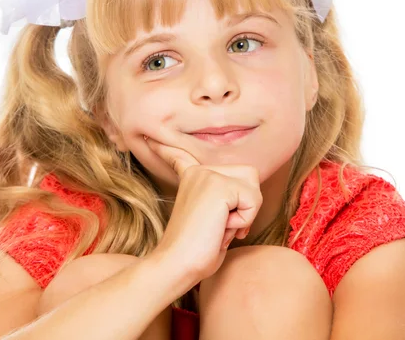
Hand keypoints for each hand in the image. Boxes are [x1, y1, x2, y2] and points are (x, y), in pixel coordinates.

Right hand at [145, 136, 262, 282]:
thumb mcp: (212, 221)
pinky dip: (245, 221)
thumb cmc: (196, 254)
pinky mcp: (218, 186)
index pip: (184, 157)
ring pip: (254, 189)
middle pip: (249, 176)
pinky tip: (221, 228)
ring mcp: (208, 175)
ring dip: (246, 214)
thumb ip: (224, 205)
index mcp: (191, 179)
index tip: (151, 140)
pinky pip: (253, 201)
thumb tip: (241, 202)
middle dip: (247, 204)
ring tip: (221, 227)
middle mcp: (200, 172)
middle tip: (224, 225)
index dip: (170, 149)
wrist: (177, 265)